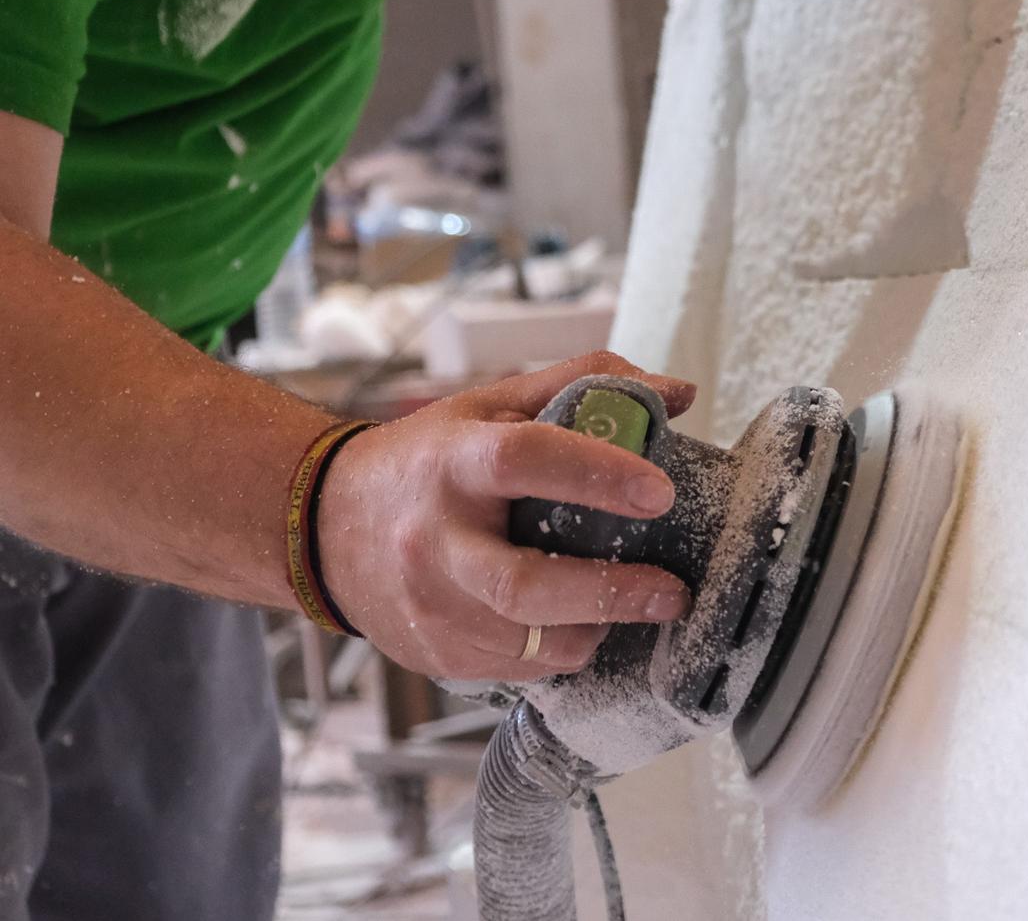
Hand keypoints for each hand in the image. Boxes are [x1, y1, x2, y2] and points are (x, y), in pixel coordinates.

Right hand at [315, 352, 698, 682]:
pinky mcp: (436, 656)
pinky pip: (519, 668)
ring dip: (595, 627)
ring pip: (530, 640)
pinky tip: (579, 623)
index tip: (660, 491)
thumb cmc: (426, 461)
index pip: (524, 459)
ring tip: (630, 603)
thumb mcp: (491, 406)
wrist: (322, 529)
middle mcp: (433, 540)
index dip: (597, 473)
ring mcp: (430, 607)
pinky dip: (563, 649)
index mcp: (452, 462)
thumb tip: (678, 393)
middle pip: (523, 585)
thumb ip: (584, 387)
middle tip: (671, 591)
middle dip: (610, 592)